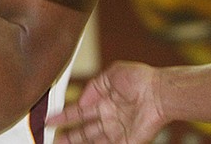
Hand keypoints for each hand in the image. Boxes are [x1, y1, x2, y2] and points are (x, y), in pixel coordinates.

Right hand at [50, 61, 166, 143]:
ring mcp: (116, 131)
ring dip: (76, 143)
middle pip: (83, 130)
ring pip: (91, 141)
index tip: (51, 119)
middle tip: (52, 139)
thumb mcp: (111, 75)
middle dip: (67, 135)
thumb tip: (80, 100)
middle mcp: (108, 117)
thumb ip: (93, 87)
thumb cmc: (139, 79)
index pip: (80, 111)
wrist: (159, 91)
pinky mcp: (126, 141)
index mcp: (104, 100)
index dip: (64, 115)